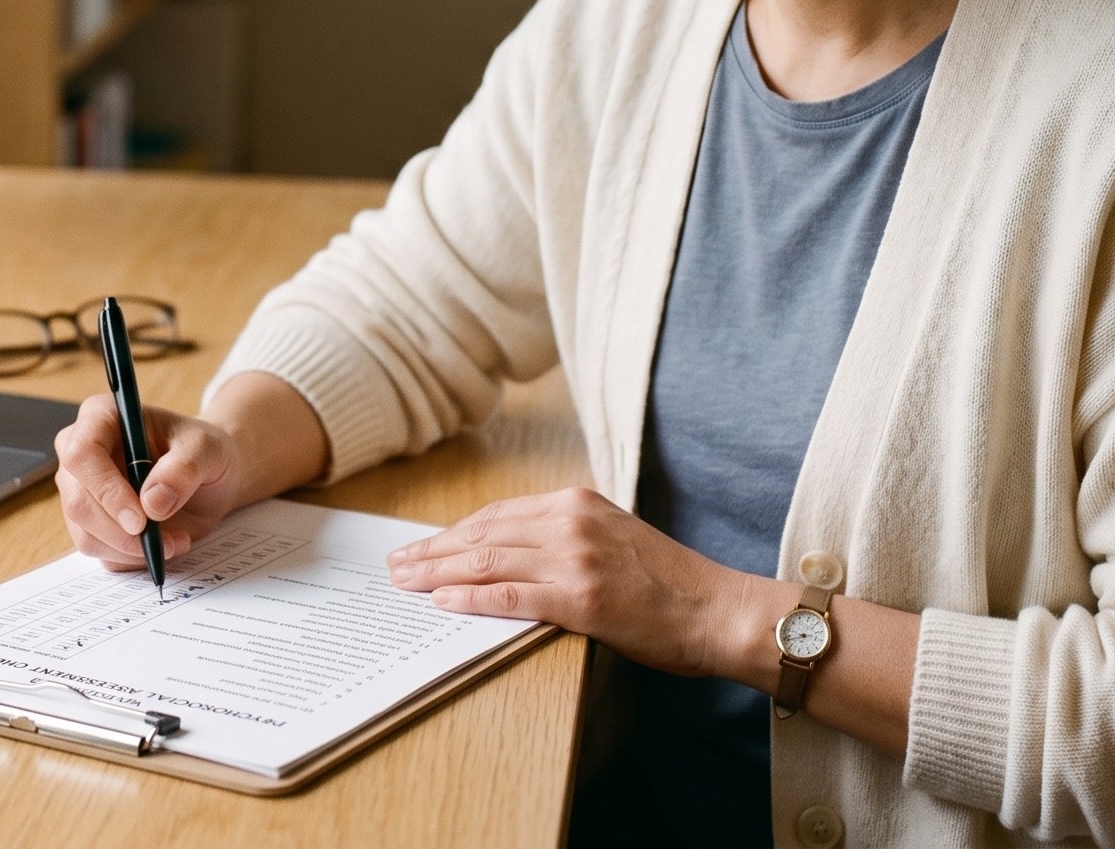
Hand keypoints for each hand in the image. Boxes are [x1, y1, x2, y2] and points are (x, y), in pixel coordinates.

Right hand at [53, 396, 249, 568]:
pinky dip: (133, 558)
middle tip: (165, 541)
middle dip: (122, 532)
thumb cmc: (202, 452)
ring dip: (132, 549)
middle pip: (78, 503)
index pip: (81, 454)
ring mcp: (81, 492)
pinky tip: (163, 544)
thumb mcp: (206, 450)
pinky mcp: (90, 524)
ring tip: (175, 540)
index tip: (141, 519)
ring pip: (86, 535)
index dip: (106, 490)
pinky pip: (100, 553)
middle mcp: (80, 454)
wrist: (208, 478)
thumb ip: (183, 469)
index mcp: (101, 418)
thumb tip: (152, 503)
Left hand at [385, 487, 766, 677]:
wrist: (718, 610)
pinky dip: (473, 598)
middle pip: (483, 535)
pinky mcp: (582, 598)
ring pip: (488, 562)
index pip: (496, 515)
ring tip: (406, 583)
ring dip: (439, 574)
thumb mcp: (612, 539)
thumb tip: (506, 558)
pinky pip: (513, 595)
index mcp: (577, 503)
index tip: (422, 546)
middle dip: (433, 551)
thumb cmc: (669, 584)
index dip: (453, 533)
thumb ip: (563, 539)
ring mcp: (576, 558)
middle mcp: (571, 522)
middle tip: (396, 565)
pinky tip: (444, 602)